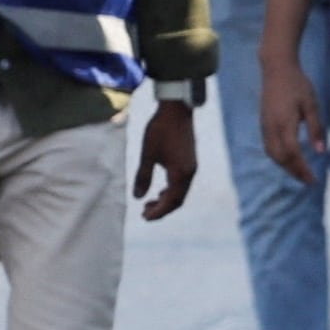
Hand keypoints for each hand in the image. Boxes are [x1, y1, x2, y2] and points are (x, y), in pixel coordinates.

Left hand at [132, 99, 197, 218]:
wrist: (177, 111)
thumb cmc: (160, 131)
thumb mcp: (147, 154)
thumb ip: (143, 176)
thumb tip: (137, 197)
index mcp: (180, 174)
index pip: (171, 201)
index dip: (158, 212)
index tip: (144, 217)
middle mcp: (189, 173)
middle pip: (178, 200)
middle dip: (162, 209)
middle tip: (144, 212)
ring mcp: (191, 168)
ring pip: (181, 192)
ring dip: (166, 200)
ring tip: (150, 202)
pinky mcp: (190, 162)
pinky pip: (182, 184)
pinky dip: (171, 190)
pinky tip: (160, 189)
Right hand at [261, 53, 326, 185]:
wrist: (276, 69)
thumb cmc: (298, 84)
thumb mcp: (312, 105)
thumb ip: (316, 128)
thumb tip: (321, 152)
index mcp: (284, 123)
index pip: (292, 153)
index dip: (302, 168)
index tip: (314, 179)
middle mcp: (271, 127)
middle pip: (280, 158)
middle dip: (294, 172)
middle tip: (308, 180)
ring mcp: (264, 125)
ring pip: (272, 154)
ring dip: (285, 167)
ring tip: (299, 173)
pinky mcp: (263, 123)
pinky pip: (268, 146)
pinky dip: (278, 157)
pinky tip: (288, 159)